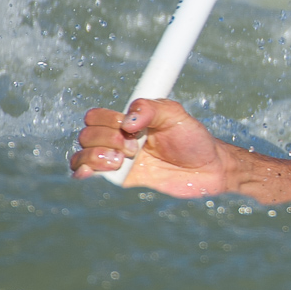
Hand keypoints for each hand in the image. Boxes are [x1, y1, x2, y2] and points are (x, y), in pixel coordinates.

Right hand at [70, 98, 231, 197]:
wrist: (207, 170)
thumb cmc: (193, 139)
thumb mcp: (175, 115)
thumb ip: (151, 108)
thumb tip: (127, 121)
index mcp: (128, 121)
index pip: (96, 116)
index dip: (107, 121)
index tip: (132, 128)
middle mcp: (118, 139)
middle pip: (87, 135)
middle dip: (106, 140)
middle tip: (134, 149)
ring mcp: (117, 161)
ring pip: (83, 156)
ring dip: (95, 156)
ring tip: (120, 161)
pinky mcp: (121, 181)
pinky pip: (89, 177)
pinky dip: (83, 172)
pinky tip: (91, 173)